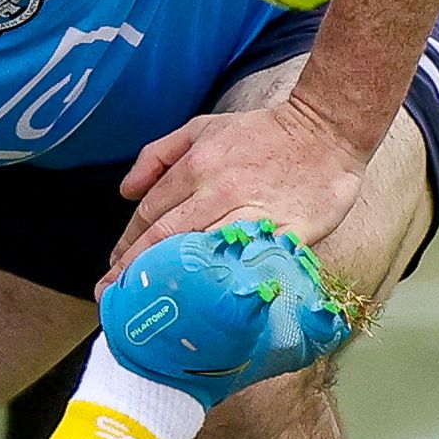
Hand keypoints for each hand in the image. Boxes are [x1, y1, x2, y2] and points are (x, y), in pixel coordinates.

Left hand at [107, 101, 365, 290]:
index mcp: (196, 166)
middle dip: (134, 272)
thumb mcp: (203, 127)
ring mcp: (253, 213)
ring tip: (149, 310)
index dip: (125, 246)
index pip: (148, 214)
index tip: (112, 273)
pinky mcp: (285, 233)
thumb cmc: (262, 133)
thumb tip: (125, 191)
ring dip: (170, 283)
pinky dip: (223, 284)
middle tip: (113, 301)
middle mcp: (218, 191)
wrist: (327, 131)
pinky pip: (248, 263)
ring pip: (200, 255)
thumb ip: (159, 155)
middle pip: (165, 239)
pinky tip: (203, 306)